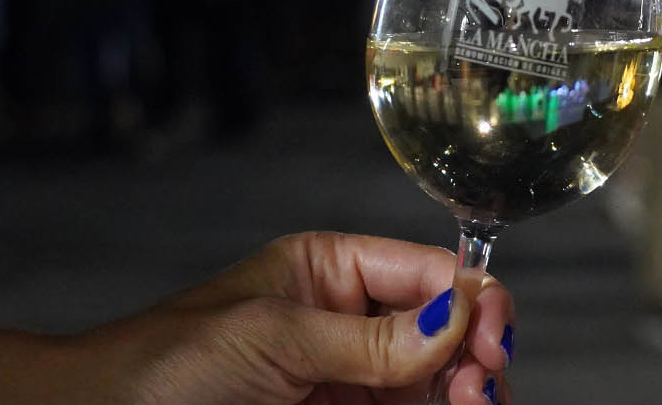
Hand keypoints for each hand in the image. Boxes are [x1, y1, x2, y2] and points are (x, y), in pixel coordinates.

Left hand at [102, 232, 514, 404]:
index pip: (428, 272)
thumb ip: (371, 339)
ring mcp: (347, 379)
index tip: (493, 339)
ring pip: (436, 381)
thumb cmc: (167, 363)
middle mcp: (350, 320)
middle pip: (446, 330)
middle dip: (475, 353)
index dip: (473, 299)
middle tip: (477, 391)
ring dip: (464, 392)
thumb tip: (458, 317)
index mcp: (333, 269)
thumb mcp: (276, 337)